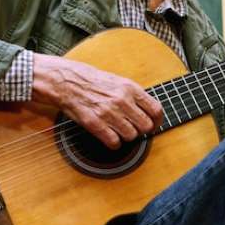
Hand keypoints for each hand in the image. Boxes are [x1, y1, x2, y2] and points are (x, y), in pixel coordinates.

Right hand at [31, 53, 162, 148]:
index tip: (154, 125)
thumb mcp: (119, 81)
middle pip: (146, 126)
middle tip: (134, 128)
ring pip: (131, 136)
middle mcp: (122, 100)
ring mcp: (109, 113)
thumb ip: (135, 95)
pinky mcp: (95, 124)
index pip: (156, 110)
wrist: (67, 81)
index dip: (157, 121)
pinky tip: (110, 136)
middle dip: (142, 130)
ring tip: (119, 130)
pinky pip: (114, 142)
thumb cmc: (93, 81)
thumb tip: (151, 111)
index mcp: (130, 88)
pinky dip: (114, 143)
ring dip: (127, 136)